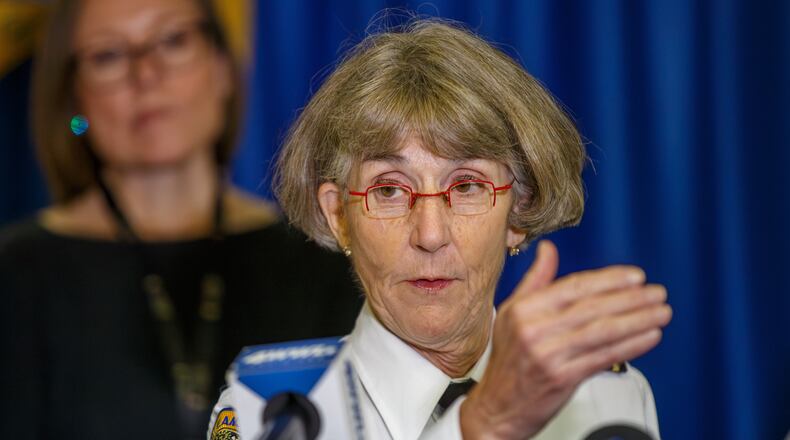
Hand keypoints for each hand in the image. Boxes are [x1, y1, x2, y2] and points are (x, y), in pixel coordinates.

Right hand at [460, 240, 671, 439]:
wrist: (497, 407)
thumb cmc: (508, 361)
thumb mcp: (511, 314)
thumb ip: (534, 281)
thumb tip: (548, 250)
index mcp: (524, 309)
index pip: (574, 286)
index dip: (608, 279)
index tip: (635, 276)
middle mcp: (535, 329)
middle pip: (592, 307)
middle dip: (631, 298)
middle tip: (656, 292)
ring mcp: (548, 354)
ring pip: (602, 331)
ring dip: (638, 320)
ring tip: (661, 312)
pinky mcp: (562, 378)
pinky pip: (603, 357)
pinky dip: (631, 346)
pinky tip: (649, 337)